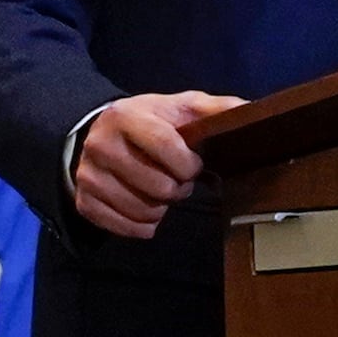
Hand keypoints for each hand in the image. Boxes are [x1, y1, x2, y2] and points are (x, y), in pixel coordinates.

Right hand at [69, 91, 240, 238]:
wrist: (98, 134)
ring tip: (159, 191)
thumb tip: (253, 110)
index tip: (192, 163)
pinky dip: (143, 224)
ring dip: (160, 208)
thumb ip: (215, 109)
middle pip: (157, 186)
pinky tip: (145, 208)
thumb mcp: (180, 108)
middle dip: (176, 188)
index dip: (188, 164)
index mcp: (126, 117)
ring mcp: (89, 176)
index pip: (166, 148)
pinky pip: (125, 228)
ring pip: (142, 211)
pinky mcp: (84, 202)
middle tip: (175, 180)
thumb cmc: (148, 122)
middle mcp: (100, 145)